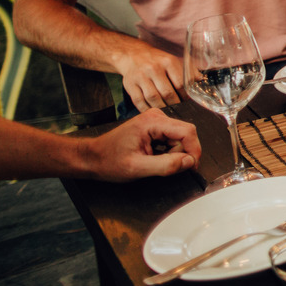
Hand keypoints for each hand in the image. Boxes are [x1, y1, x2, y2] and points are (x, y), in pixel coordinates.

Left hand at [85, 109, 200, 181]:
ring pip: (180, 138)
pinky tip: (154, 157)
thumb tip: (189, 162)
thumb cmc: (109, 161)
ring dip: (174, 154)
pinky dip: (168, 152)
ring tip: (154, 162)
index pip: (187, 131)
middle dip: (181, 153)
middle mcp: (156, 117)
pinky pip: (172, 139)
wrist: (92, 158)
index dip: (193, 150)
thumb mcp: (137, 168)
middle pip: (185, 135)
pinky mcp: (155, 127)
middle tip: (166, 168)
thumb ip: (165, 165)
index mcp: (152, 122)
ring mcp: (156, 121)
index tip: (190, 167)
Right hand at [112, 46, 183, 110]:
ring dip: (162, 108)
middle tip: (178, 108)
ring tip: (167, 110)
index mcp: (168, 62)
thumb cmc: (158, 61)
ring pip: (153, 98)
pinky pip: (139, 101)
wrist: (134, 55)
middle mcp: (153, 68)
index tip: (187, 100)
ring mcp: (140, 77)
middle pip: (167, 93)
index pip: (180, 83)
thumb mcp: (174, 61)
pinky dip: (147, 109)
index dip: (185, 95)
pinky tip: (153, 111)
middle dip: (175, 104)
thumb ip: (188, 71)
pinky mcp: (129, 85)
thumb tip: (200, 81)